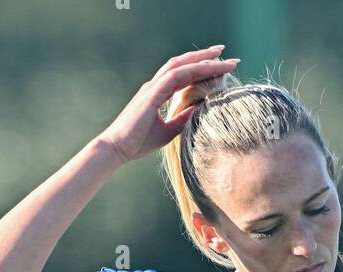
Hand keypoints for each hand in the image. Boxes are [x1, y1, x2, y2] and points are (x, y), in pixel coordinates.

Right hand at [99, 45, 239, 162]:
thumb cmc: (139, 143)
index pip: (183, 75)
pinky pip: (174, 76)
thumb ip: (182, 118)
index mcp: (158, 92)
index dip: (200, 67)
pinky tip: (207, 67)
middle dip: (204, 57)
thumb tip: (198, 108)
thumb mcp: (168, 131)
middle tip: (224, 51)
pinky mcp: (151, 93)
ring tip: (221, 55)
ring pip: (181, 66)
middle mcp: (156, 85)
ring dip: (202, 59)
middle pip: (184, 64)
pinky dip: (191, 69)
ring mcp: (153, 87)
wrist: (118, 148)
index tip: (219, 65)